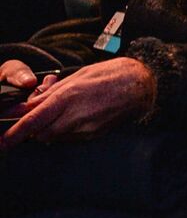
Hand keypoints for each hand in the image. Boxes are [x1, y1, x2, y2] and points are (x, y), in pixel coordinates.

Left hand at [1, 58, 155, 148]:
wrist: (142, 85)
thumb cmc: (110, 75)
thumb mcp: (76, 77)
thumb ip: (51, 94)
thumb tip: (30, 105)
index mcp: (68, 97)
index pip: (33, 120)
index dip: (15, 133)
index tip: (3, 142)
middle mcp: (76, 116)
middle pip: (41, 134)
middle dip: (34, 130)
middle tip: (38, 117)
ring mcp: (87, 128)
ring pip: (56, 137)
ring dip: (51, 129)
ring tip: (64, 111)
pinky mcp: (96, 135)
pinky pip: (72, 137)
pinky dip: (67, 130)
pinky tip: (78, 116)